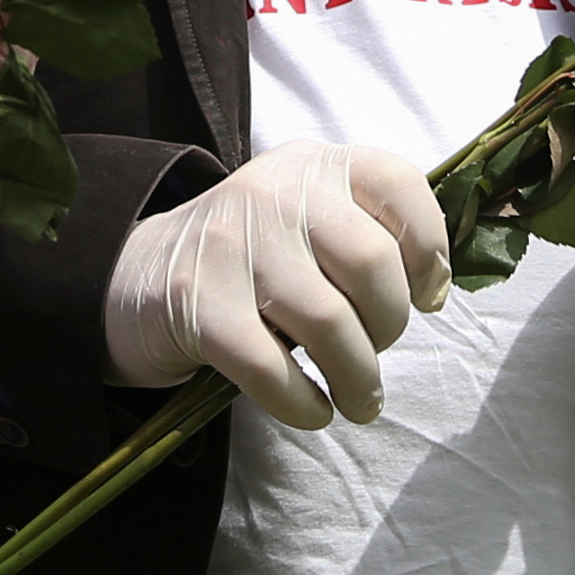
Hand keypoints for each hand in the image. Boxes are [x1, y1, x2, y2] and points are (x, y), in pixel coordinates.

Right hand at [102, 141, 452, 428]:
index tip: (428, 297)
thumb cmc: (251, 260)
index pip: (399, 185)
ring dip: (357, 378)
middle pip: (373, 264)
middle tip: (378, 352)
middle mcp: (276, 190)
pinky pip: (273, 369)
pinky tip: (313, 411)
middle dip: (390, 326)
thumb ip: (367, 232)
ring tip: (358, 400)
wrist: (136, 277)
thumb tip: (438, 287)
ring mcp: (233, 245)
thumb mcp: (307, 219)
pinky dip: (305, 404)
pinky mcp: (198, 304)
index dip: (430, 249)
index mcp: (314, 164)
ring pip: (330, 323)